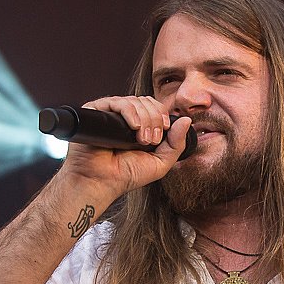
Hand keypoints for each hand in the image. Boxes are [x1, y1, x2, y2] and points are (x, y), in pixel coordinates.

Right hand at [58, 95, 192, 199]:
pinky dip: (130, 112)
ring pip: (135, 101)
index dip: (162, 115)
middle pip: (147, 102)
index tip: (163, 133)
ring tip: (141, 139)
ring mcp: (111, 113)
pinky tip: (133, 127)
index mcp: (139, 125)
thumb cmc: (126, 175)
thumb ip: (176, 144)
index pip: (155, 106)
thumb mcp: (160, 162)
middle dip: (154, 119)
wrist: (101, 182)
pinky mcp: (96, 111)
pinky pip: (117, 102)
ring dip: (144, 119)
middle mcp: (125, 117)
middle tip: (151, 140)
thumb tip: (187, 120)